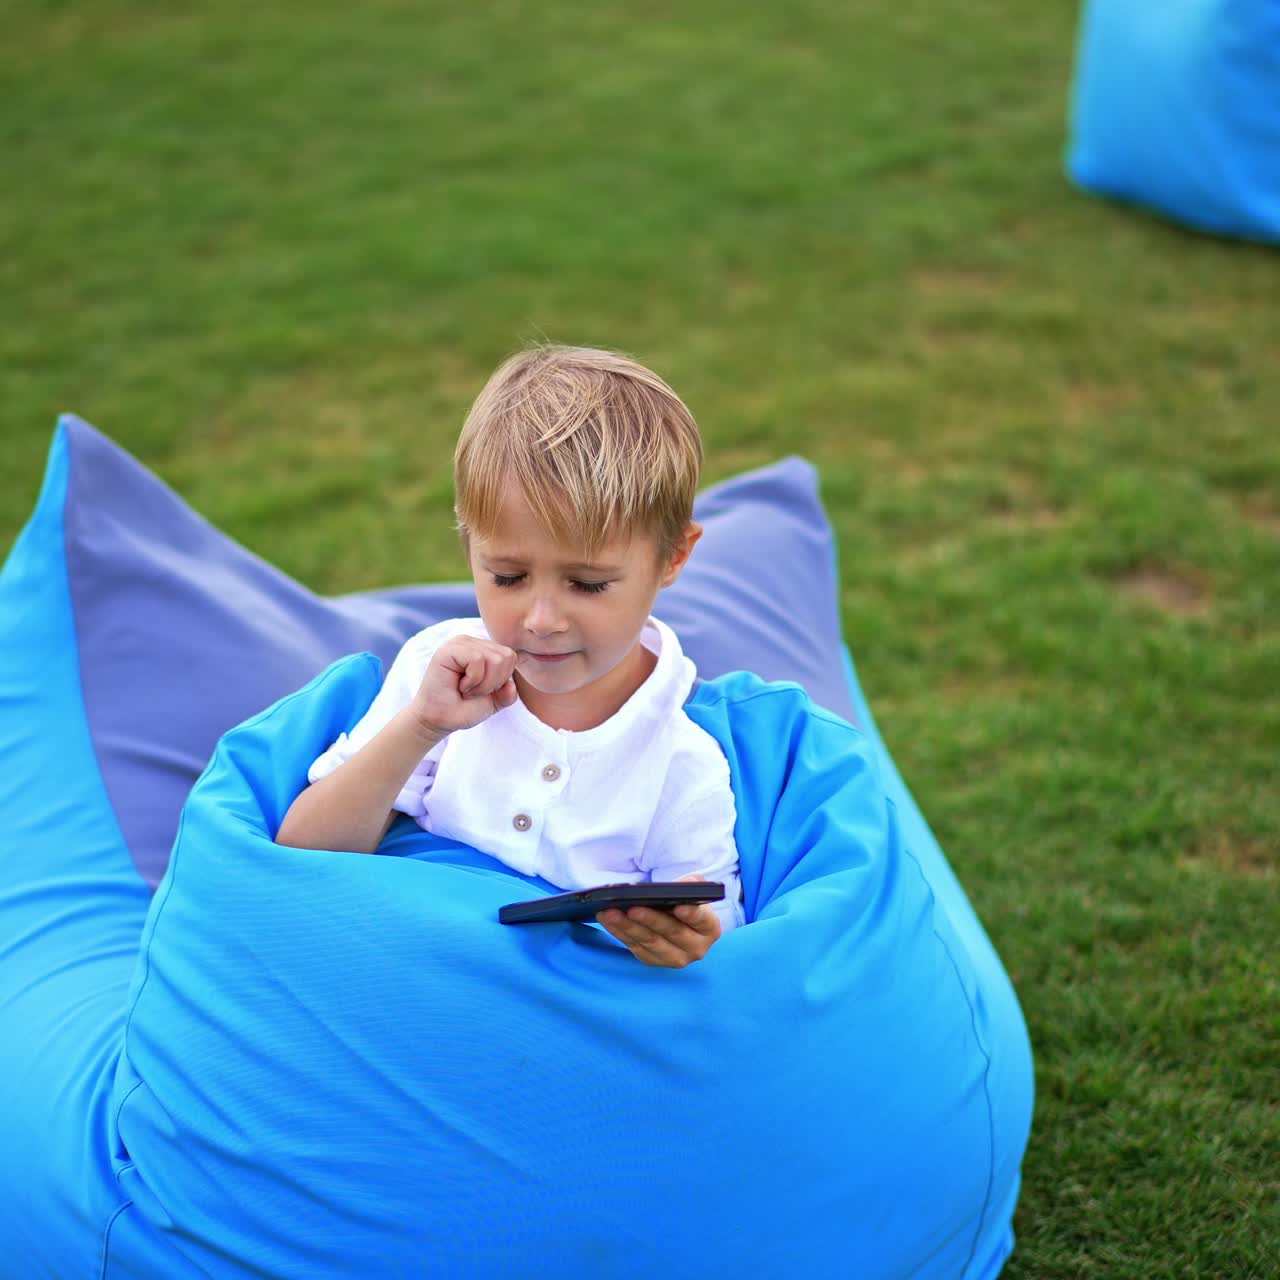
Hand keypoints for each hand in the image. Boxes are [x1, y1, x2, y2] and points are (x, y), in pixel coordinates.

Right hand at [411, 635, 518, 736]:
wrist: (438, 720)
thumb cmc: (463, 708)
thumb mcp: (493, 702)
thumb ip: (508, 693)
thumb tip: (511, 685)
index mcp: (484, 649)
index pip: (511, 656)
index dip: (502, 680)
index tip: (482, 690)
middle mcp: (473, 642)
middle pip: (506, 657)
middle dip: (494, 682)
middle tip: (473, 691)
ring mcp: (460, 643)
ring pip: (494, 659)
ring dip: (483, 684)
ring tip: (466, 689)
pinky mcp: (449, 649)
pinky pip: (477, 659)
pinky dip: (473, 680)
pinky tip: (459, 686)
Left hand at [596, 877, 721, 967]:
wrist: (677, 922)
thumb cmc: (684, 903)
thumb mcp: (693, 891)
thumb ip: (692, 885)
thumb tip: (686, 884)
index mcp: (709, 928)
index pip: (702, 920)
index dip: (692, 914)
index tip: (679, 906)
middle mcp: (696, 948)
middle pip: (672, 932)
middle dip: (650, 919)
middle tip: (632, 908)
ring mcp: (674, 958)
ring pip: (649, 942)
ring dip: (627, 927)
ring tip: (610, 912)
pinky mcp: (653, 961)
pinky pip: (634, 947)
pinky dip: (619, 933)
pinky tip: (607, 920)